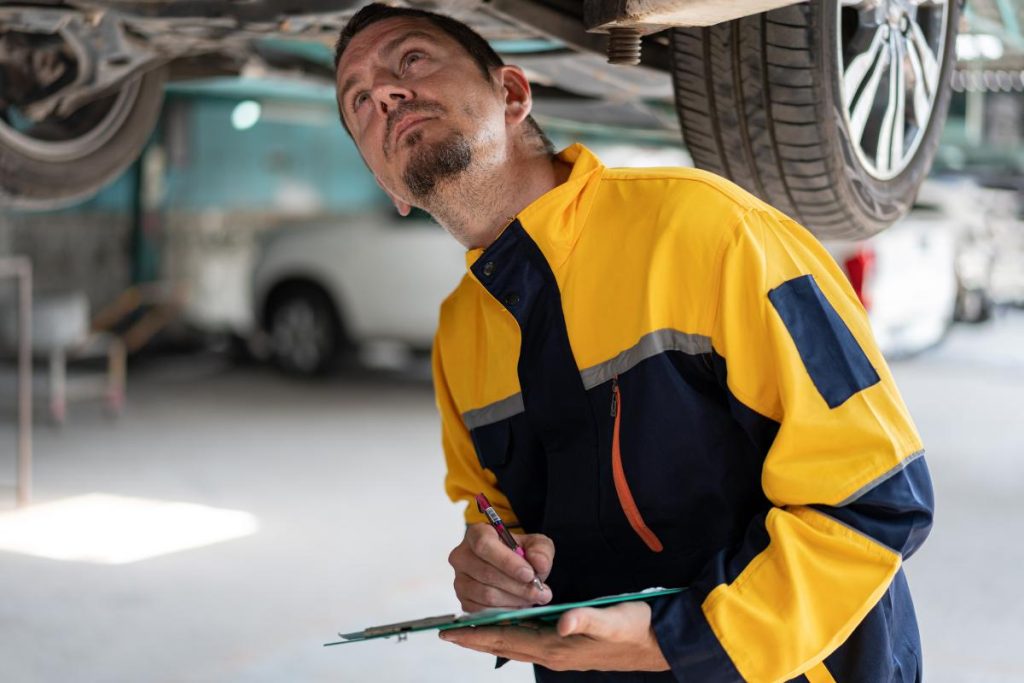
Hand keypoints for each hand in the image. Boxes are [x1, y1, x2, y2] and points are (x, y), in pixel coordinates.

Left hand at [439, 601, 670, 672]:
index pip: (507, 640)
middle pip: (505, 645)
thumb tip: (563, 621)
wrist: (658, 642)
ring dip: (490, 638)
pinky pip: (529, 642)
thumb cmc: (635, 627)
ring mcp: (560, 653)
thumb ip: (587, 620)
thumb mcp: (613, 619)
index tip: (450, 632)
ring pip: (516, 644)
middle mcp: (554, 654)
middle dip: (475, 639)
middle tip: (446, 632)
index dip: (478, 636)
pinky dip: (511, 635)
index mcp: (558, 648)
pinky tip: (505, 629)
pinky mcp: (567, 647)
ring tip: (467, 631)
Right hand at [448, 524, 553, 611]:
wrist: (512, 570)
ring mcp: (460, 580)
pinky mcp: (464, 601)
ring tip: (534, 598)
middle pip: (487, 573)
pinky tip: (520, 605)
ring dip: (515, 599)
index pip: (484, 545)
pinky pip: (484, 611)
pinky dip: (506, 610)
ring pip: (486, 595)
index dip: (507, 561)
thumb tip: (539, 563)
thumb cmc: (520, 553)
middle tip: (541, 592)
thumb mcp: (536, 544)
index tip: (529, 574)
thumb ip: (541, 550)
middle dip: (518, 586)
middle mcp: (462, 556)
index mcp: (476, 534)